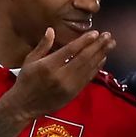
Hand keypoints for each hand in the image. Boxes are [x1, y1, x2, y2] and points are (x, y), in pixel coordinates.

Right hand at [1, 27, 115, 120]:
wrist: (25, 106)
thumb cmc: (26, 81)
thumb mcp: (29, 61)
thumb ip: (42, 46)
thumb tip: (51, 30)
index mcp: (48, 66)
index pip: (71, 50)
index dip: (84, 41)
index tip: (95, 33)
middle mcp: (61, 76)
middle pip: (84, 58)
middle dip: (98, 46)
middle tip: (108, 36)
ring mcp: (69, 86)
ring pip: (89, 68)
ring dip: (101, 55)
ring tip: (110, 44)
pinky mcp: (73, 94)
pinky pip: (88, 78)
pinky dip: (97, 67)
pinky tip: (103, 58)